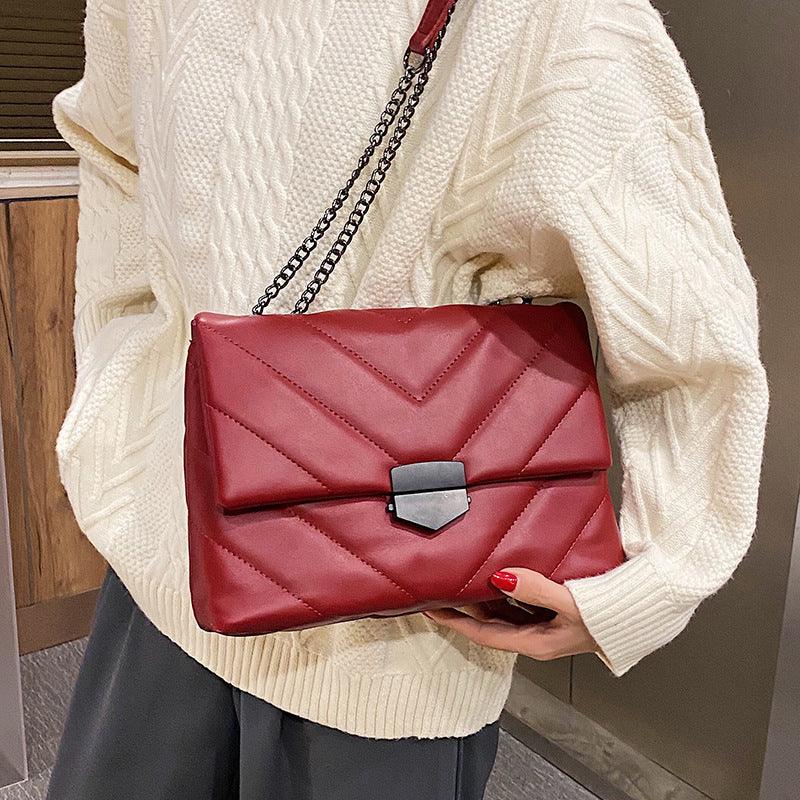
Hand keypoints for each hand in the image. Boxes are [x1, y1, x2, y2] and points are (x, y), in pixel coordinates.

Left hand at [424, 569, 599, 661]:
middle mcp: (538, 637)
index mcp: (536, 643)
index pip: (484, 635)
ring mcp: (547, 625)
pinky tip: (502, 574)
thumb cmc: (611, 616)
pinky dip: (508, 589)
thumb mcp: (570, 604)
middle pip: (491, 623)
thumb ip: (535, 590)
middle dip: (465, 609)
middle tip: (441, 590)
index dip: (456, 623)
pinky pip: (523, 601)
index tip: (432, 610)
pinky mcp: (557, 612)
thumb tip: (502, 578)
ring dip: (485, 598)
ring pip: (506, 611)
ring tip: (464, 578)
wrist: (643, 612)